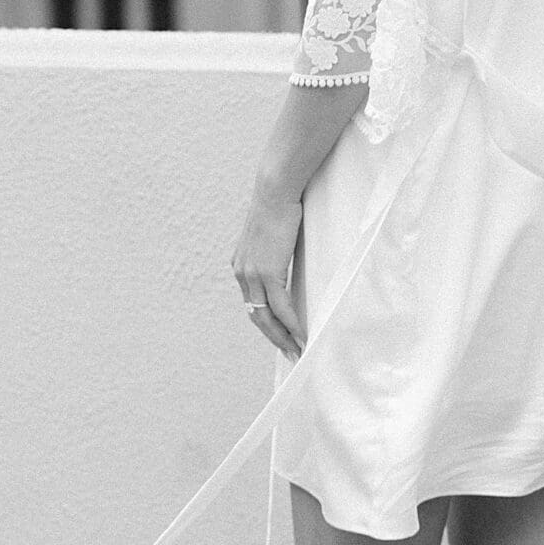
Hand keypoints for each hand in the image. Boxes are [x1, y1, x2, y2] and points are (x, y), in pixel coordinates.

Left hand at [231, 181, 304, 360]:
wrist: (275, 191)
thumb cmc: (279, 207)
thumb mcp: (273, 236)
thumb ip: (276, 253)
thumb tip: (289, 259)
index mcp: (241, 266)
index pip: (252, 303)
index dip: (266, 322)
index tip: (280, 335)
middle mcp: (241, 274)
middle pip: (256, 316)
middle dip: (274, 338)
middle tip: (290, 353)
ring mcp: (252, 275)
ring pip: (267, 317)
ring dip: (283, 337)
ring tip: (298, 350)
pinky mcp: (268, 273)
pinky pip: (281, 307)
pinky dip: (292, 324)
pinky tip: (302, 335)